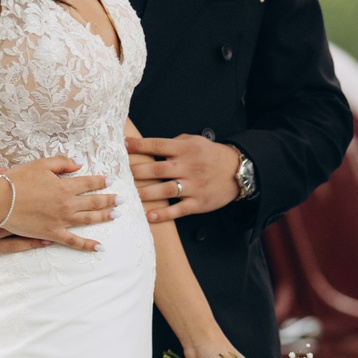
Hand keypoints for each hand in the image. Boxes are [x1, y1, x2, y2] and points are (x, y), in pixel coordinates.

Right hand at [0, 155, 117, 251]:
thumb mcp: (40, 165)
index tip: (111, 180)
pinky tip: (100, 247)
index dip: (101, 181)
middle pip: (94, 201)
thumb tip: (80, 164)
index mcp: (65, 186)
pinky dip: (88, 245)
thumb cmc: (17, 181)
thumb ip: (62, 163)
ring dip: (105, 216)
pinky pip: (74, 241)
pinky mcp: (53, 234)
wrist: (1, 201)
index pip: (89, 182)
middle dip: (110, 199)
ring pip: (89, 219)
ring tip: (116, 215)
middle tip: (122, 200)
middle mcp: (68, 204)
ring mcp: (62, 220)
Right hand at [0, 158, 52, 254]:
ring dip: (42, 231)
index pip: (10, 200)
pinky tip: (46, 240)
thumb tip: (0, 171)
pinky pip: (13, 247)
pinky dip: (30, 243)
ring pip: (19, 235)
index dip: (32, 196)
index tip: (52, 191)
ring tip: (61, 225)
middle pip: (19, 218)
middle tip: (64, 208)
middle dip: (43, 213)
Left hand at [130, 131, 244, 223]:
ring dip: (146, 194)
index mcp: (185, 149)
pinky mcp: (199, 202)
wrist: (238, 171)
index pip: (157, 145)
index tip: (122, 146)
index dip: (139, 146)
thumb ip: (173, 143)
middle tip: (119, 176)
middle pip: (157, 169)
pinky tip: (150, 216)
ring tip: (130, 196)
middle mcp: (188, 166)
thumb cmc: (212, 155)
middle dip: (136, 172)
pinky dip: (164, 214)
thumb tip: (149, 146)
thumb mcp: (194, 141)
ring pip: (166, 190)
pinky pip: (179, 210)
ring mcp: (194, 186)